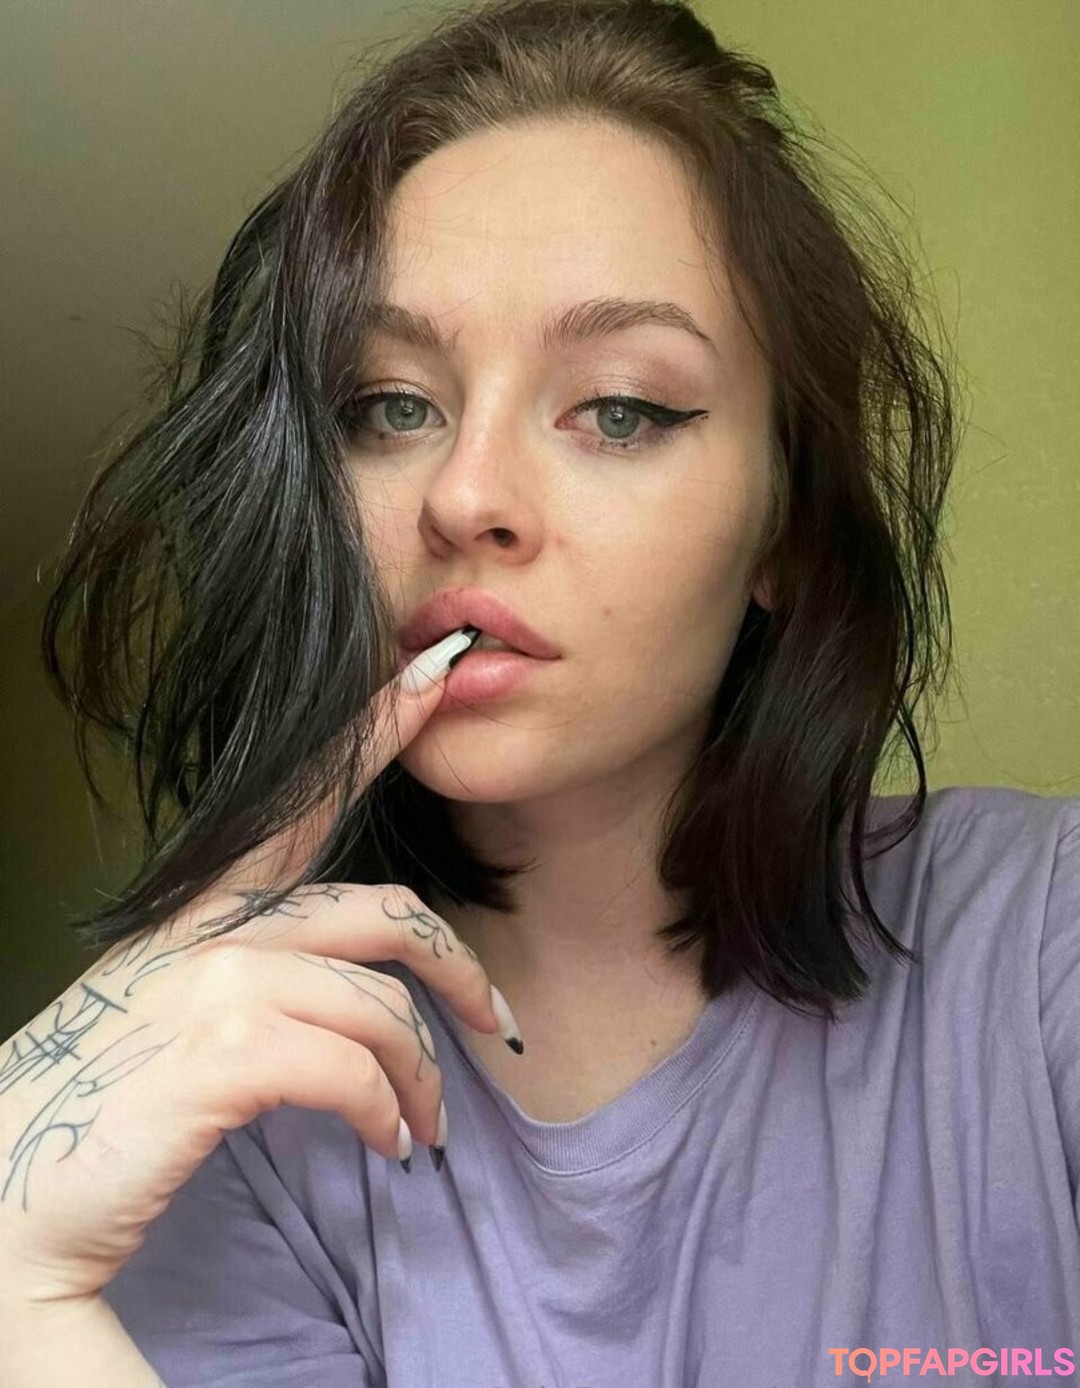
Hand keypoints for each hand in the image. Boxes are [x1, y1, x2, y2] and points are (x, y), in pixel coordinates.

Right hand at [0, 631, 513, 1305]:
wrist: (1, 1204)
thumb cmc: (105, 1107)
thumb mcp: (175, 1010)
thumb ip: (255, 974)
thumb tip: (346, 983)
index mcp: (202, 912)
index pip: (300, 802)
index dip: (372, 732)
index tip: (435, 675)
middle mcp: (210, 930)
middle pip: (383, 912)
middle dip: (457, 966)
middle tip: (493, 1021)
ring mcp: (215, 983)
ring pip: (381, 1005)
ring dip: (421, 1076)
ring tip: (423, 1128)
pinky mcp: (222, 1051)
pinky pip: (354, 1068)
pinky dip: (385, 1111)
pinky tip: (385, 1141)